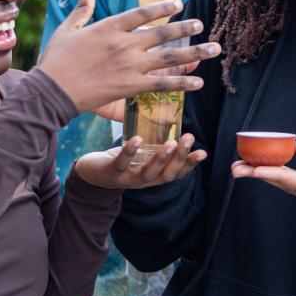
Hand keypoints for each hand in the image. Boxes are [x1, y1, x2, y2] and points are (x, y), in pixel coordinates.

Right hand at [39, 0, 220, 112]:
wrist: (50, 93)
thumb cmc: (55, 60)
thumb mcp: (68, 28)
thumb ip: (83, 6)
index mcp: (109, 27)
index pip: (142, 13)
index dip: (162, 7)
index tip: (178, 3)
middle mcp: (124, 44)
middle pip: (163, 34)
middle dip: (186, 29)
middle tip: (202, 25)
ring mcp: (130, 66)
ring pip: (169, 58)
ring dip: (194, 53)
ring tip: (214, 49)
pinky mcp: (131, 87)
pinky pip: (162, 84)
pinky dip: (182, 83)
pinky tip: (198, 82)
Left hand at [74, 133, 206, 188]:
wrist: (92, 172)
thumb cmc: (123, 159)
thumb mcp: (144, 152)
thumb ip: (159, 142)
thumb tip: (175, 115)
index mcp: (155, 175)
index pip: (177, 172)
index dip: (190, 164)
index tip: (203, 152)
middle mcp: (145, 180)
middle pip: (166, 173)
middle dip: (180, 157)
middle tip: (189, 138)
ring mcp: (128, 178)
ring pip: (148, 172)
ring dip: (161, 158)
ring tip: (171, 142)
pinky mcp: (111, 173)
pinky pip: (122, 163)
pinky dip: (130, 152)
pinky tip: (137, 139)